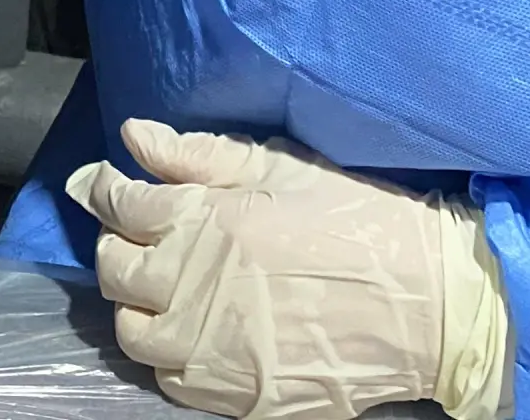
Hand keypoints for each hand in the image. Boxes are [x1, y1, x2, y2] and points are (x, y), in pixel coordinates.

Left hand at [68, 120, 512, 419]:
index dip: (103, 187)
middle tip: (138, 232)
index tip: (104, 182)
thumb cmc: (353, 220)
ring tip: (162, 285)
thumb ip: (195, 153)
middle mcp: (194, 290)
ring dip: (136, 305)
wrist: (426, 304)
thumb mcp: (277, 166)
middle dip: (115, 244)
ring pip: (134, 335)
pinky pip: (172, 382)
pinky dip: (169, 356)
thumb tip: (134, 135)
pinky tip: (193, 330)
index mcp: (204, 222)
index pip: (119, 204)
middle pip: (114, 271)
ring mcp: (213, 352)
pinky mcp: (238, 398)